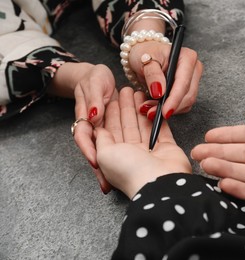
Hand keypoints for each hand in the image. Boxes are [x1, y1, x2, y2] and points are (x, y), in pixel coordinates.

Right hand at [50, 62, 116, 192]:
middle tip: (107, 185)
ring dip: (112, 167)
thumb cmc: (95, 78)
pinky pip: (123, 142)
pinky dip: (129, 151)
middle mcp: (94, 128)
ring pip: (109, 151)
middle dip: (101, 169)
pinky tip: (137, 162)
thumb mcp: (94, 84)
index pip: (83, 137)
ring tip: (117, 184)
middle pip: (95, 151)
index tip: (95, 162)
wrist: (101, 77)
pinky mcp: (117, 131)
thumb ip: (93, 99)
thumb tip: (93, 115)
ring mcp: (106, 132)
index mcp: (84, 118)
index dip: (88, 150)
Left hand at [94, 87, 191, 198]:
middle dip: (126, 107)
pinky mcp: (167, 147)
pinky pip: (161, 128)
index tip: (112, 97)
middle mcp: (132, 153)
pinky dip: (157, 115)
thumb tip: (98, 130)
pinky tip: (153, 103)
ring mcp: (150, 150)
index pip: (111, 130)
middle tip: (126, 89)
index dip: (111, 113)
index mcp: (115, 156)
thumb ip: (101, 140)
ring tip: (139, 91)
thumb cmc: (129, 171)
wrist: (159, 183)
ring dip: (140, 108)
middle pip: (127, 125)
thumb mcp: (105, 154)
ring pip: (143, 125)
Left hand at [129, 40, 202, 118]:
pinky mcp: (189, 90)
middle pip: (188, 95)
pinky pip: (183, 106)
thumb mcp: (145, 60)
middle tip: (151, 113)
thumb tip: (160, 92)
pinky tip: (156, 107)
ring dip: (169, 109)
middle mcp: (194, 68)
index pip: (183, 83)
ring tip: (150, 109)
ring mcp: (193, 80)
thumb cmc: (145, 53)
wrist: (145, 55)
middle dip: (170, 107)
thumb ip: (153, 75)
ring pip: (186, 103)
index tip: (164, 111)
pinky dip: (170, 109)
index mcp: (187, 57)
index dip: (174, 99)